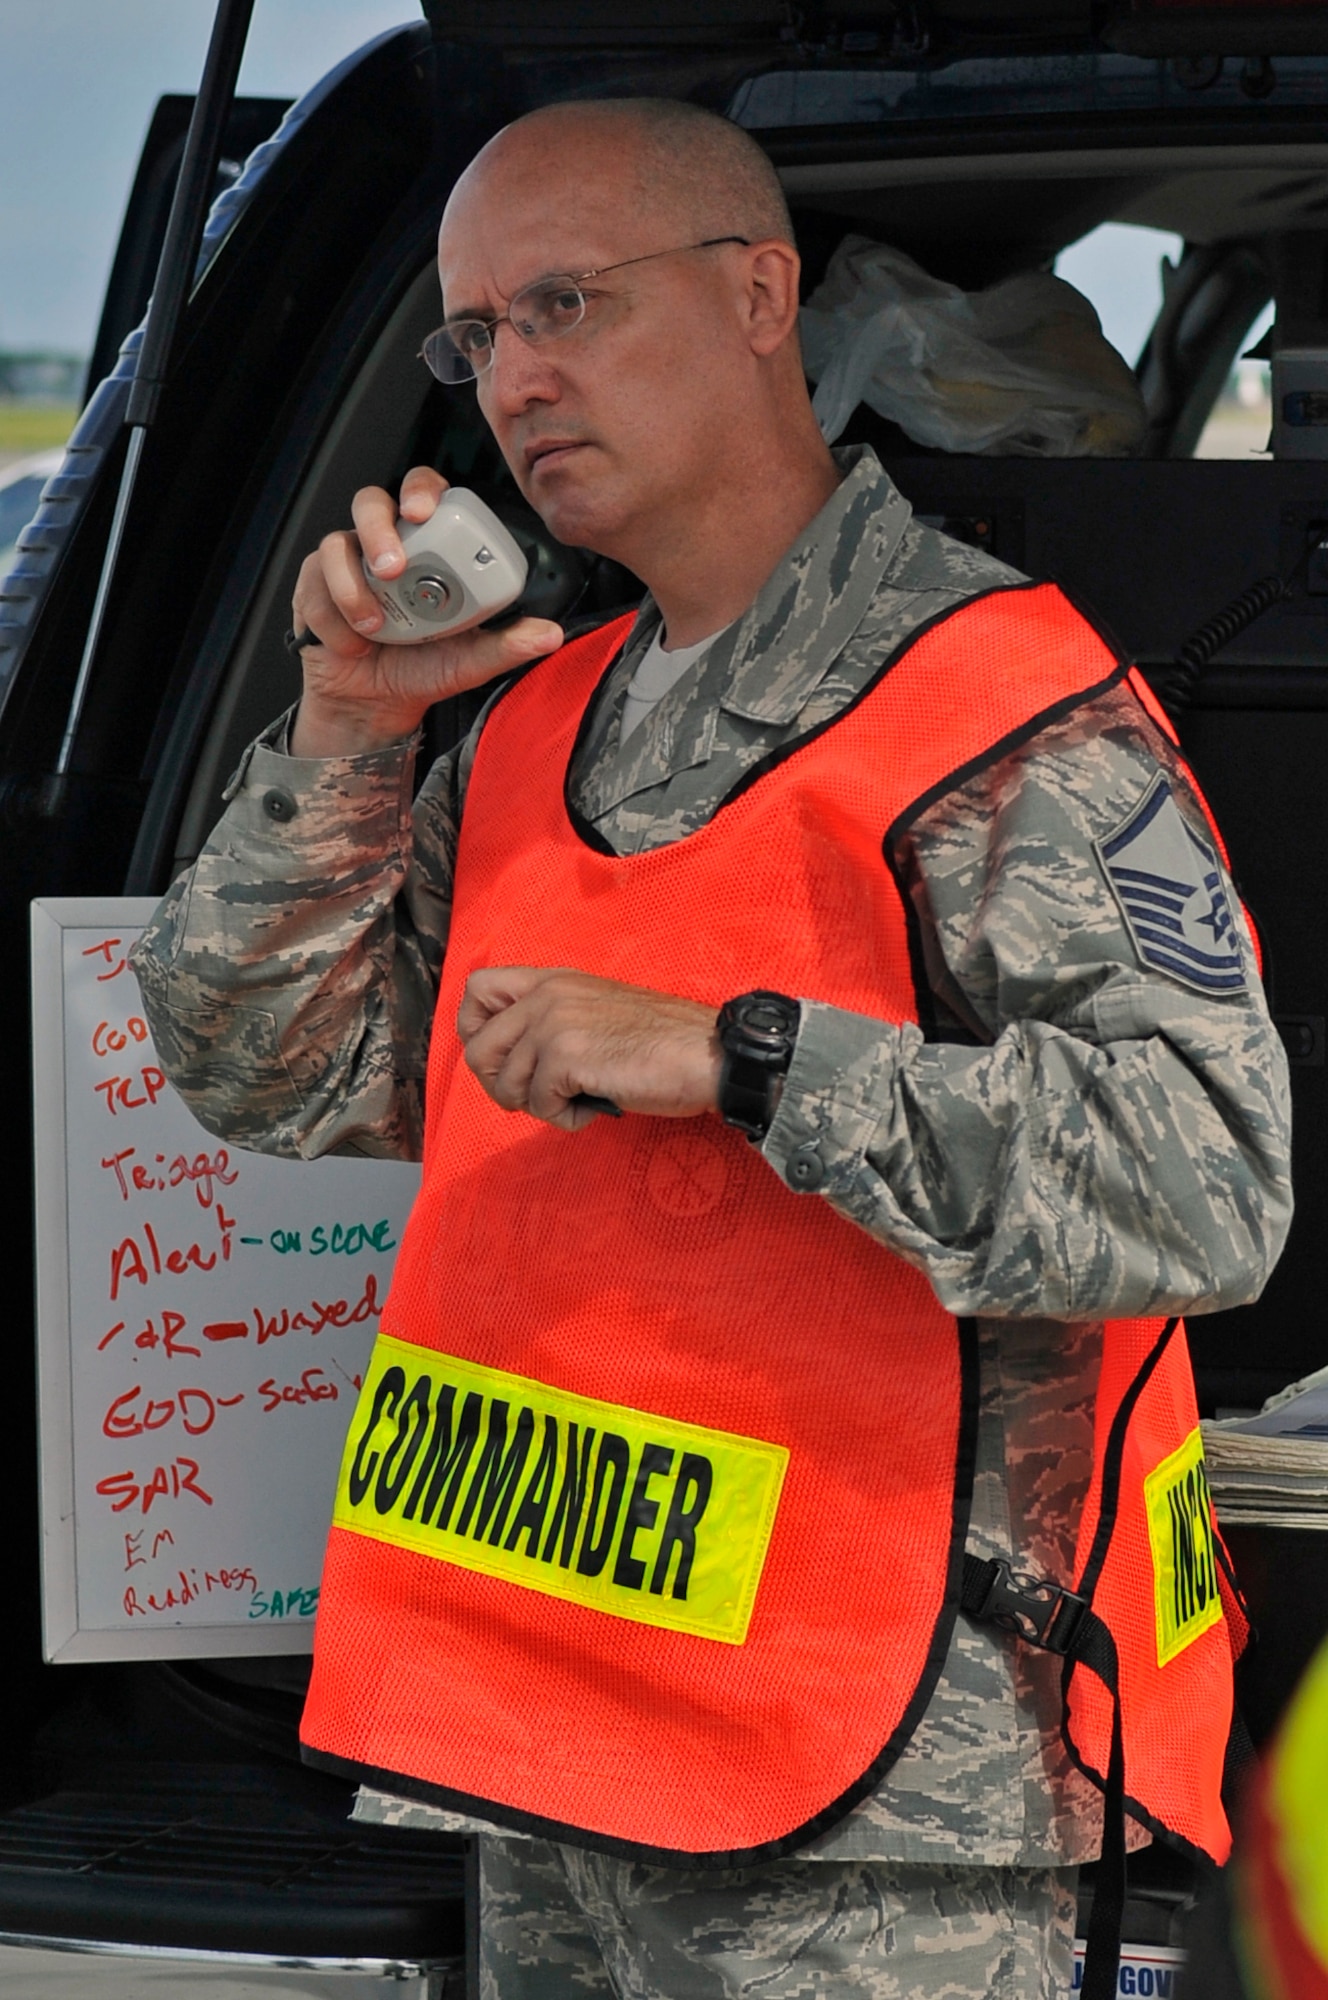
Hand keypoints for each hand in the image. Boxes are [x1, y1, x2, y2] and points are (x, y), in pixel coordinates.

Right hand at [288, 466, 561, 755]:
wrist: (375, 705)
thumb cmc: (423, 670)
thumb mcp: (471, 660)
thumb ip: (507, 644)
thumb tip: (550, 634)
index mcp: (427, 548)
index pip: (423, 494)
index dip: (421, 490)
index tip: (425, 512)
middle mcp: (385, 545)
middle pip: (370, 502)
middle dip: (378, 529)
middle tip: (392, 569)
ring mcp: (345, 563)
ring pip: (335, 545)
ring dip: (352, 588)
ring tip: (374, 629)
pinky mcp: (313, 586)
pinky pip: (313, 586)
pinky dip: (333, 619)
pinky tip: (353, 644)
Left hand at [457, 967, 722, 1130]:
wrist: (704, 1053)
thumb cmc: (661, 1042)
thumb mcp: (596, 1012)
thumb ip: (553, 1020)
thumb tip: (512, 1060)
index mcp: (552, 980)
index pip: (476, 990)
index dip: (476, 1032)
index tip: (504, 1059)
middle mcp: (546, 995)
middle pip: (478, 1049)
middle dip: (502, 1085)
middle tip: (539, 1097)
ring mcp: (554, 1024)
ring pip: (507, 1084)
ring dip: (540, 1107)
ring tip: (579, 1101)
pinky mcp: (566, 1057)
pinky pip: (539, 1105)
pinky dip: (566, 1118)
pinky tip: (596, 1107)